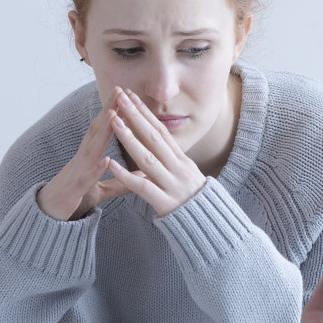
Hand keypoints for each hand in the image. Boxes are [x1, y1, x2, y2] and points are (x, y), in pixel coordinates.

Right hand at [37, 103, 132, 220]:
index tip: (126, 95)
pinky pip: (84, 178)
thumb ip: (121, 181)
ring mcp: (76, 172)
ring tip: (114, 115)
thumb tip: (143, 174)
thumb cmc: (76, 199)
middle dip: (108, 111)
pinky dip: (95, 168)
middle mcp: (82, 159)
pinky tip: (105, 159)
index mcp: (90, 157)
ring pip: (90, 149)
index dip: (114, 113)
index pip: (103, 130)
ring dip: (102, 132)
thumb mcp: (103, 190)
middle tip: (119, 90)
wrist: (49, 218)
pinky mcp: (73, 190)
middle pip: (96, 131)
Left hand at [105, 88, 206, 216]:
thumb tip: (160, 142)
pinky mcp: (165, 202)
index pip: (161, 131)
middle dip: (135, 116)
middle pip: (154, 138)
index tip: (131, 97)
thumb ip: (172, 159)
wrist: (210, 225)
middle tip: (120, 98)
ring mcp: (171, 184)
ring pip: (147, 158)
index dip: (145, 113)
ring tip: (114, 121)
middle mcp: (178, 168)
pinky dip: (126, 175)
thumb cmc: (196, 200)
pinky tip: (112, 164)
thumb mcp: (188, 174)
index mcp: (182, 160)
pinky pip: (143, 186)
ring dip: (129, 138)